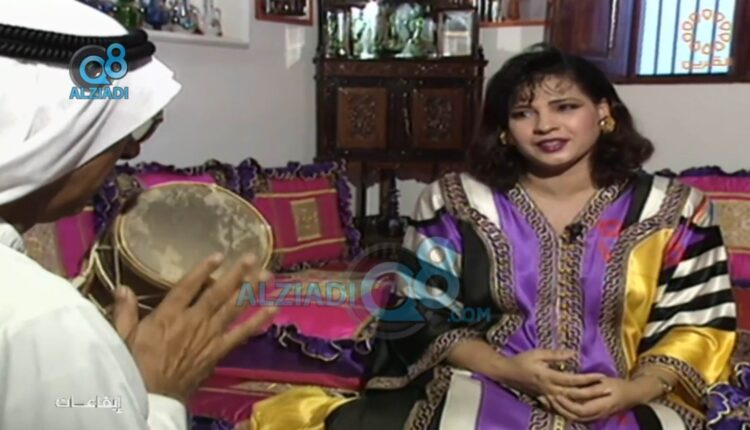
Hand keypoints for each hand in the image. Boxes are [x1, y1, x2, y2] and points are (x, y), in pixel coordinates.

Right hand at [111, 253, 277, 403]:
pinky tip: (273, 309)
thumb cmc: (134, 367)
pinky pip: (241, 334)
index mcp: (168, 316)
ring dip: (250, 291)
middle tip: (252, 257)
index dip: (203, 269)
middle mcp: (193, 321)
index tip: (219, 254)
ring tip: (266, 275)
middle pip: (217, 293)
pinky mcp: (218, 351)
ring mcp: (208, 336)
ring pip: (233, 308)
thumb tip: (122, 288)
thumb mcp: (121, 338)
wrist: (152, 398)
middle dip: (235, 274)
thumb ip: (124, 312)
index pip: (188, 286)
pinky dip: (257, 321)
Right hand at [495, 349, 606, 398]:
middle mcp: (550, 389)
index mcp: (548, 377)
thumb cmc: (522, 360)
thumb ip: (556, 355)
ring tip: (600, 398)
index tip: (602, 376)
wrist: (506, 373)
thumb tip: (574, 354)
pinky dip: (574, 408)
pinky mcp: (545, 400)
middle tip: (609, 389)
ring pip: (570, 403)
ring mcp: (547, 396)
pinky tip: (583, 408)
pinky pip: (562, 407)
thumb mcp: (538, 353)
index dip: (588, 379)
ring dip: (586, 401)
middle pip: (575, 394)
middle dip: (593, 392)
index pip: (573, 379)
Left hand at [545, 377, 637, 421]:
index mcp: (600, 406)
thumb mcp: (604, 382)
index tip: (556, 394)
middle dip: (559, 408)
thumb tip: (573, 380)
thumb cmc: (617, 385)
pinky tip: (555, 405)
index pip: (580, 410)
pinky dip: (565, 412)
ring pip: (574, 418)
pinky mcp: (592, 416)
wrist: (631, 395)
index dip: (567, 404)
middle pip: (574, 416)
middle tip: (545, 397)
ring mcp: (594, 417)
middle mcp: (596, 414)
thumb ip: (589, 383)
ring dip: (560, 410)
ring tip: (546, 401)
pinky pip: (576, 416)